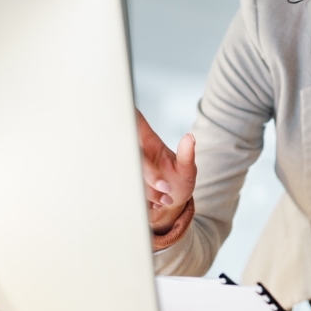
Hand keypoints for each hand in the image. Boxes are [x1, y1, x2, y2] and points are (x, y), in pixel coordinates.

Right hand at [137, 110, 195, 233]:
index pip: (136, 123)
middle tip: (166, 188)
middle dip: (150, 175)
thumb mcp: (188, 170)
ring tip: (166, 198)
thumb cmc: (180, 182)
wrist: (172, 205)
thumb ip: (187, 155)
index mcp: (150, 143)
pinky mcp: (125, 184)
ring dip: (151, 192)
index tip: (120, 105)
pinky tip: (156, 204)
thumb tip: (190, 137)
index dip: (127, 113)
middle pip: (134, 156)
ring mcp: (129, 169)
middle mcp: (137, 154)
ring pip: (131, 176)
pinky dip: (145, 202)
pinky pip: (128, 190)